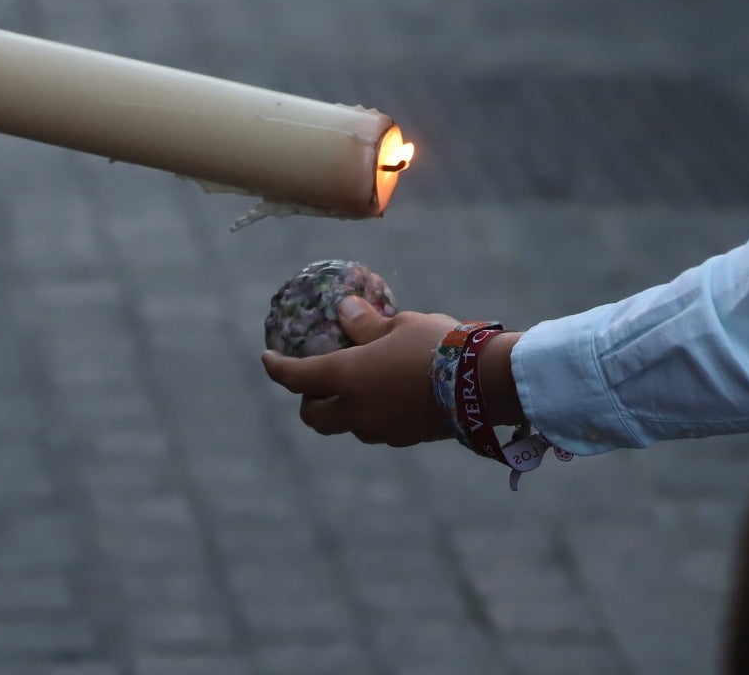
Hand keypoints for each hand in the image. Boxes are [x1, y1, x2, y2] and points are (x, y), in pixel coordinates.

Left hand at [261, 300, 504, 446]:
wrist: (481, 383)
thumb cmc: (435, 345)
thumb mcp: (397, 325)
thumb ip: (364, 323)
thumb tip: (343, 310)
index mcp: (346, 379)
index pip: (296, 378)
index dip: (276, 368)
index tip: (267, 358)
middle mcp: (356, 411)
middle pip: (315, 417)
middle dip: (308, 401)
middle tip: (315, 382)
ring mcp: (380, 430)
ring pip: (347, 426)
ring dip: (343, 410)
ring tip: (360, 385)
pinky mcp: (404, 438)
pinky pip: (377, 428)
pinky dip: (373, 414)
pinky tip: (391, 394)